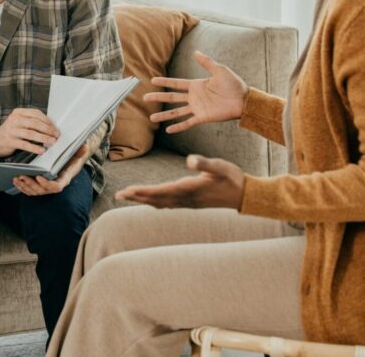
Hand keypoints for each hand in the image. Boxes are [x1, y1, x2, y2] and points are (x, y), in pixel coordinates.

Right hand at [0, 108, 58, 157]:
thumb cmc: (10, 131)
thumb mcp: (19, 122)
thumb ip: (31, 121)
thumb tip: (51, 126)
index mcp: (18, 112)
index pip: (36, 114)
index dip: (47, 121)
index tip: (55, 127)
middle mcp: (14, 120)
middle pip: (35, 123)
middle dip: (48, 130)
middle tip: (56, 135)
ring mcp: (11, 130)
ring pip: (31, 134)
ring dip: (44, 138)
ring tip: (52, 142)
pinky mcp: (10, 141)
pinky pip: (25, 144)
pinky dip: (35, 148)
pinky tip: (42, 150)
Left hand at [14, 145, 88, 196]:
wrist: (69, 162)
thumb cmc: (72, 158)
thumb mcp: (77, 154)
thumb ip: (80, 152)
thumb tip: (85, 147)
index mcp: (64, 179)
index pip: (56, 187)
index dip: (47, 184)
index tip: (39, 177)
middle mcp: (55, 185)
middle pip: (42, 191)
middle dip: (31, 184)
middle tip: (22, 176)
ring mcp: (47, 187)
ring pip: (34, 192)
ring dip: (24, 186)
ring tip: (16, 178)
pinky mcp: (40, 186)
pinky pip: (30, 190)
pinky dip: (22, 187)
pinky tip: (15, 180)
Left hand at [114, 154, 244, 209]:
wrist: (246, 195)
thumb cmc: (233, 178)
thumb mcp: (220, 166)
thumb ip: (204, 163)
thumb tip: (189, 160)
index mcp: (190, 188)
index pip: (161, 191)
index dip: (143, 191)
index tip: (128, 191)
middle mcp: (186, 198)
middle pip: (156, 199)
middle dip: (137, 196)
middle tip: (118, 195)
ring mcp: (189, 202)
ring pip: (161, 203)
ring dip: (143, 200)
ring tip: (128, 197)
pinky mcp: (192, 203)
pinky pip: (168, 204)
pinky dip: (155, 202)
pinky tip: (150, 201)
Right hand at [143, 51, 247, 132]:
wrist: (244, 100)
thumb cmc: (234, 84)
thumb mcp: (219, 70)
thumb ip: (206, 62)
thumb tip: (195, 52)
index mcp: (196, 85)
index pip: (176, 84)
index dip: (164, 82)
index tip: (152, 81)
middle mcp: (194, 97)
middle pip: (172, 98)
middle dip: (158, 97)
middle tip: (145, 97)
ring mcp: (197, 108)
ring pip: (176, 112)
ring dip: (164, 115)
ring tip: (152, 117)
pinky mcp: (202, 117)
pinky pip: (187, 122)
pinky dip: (178, 127)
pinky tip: (168, 130)